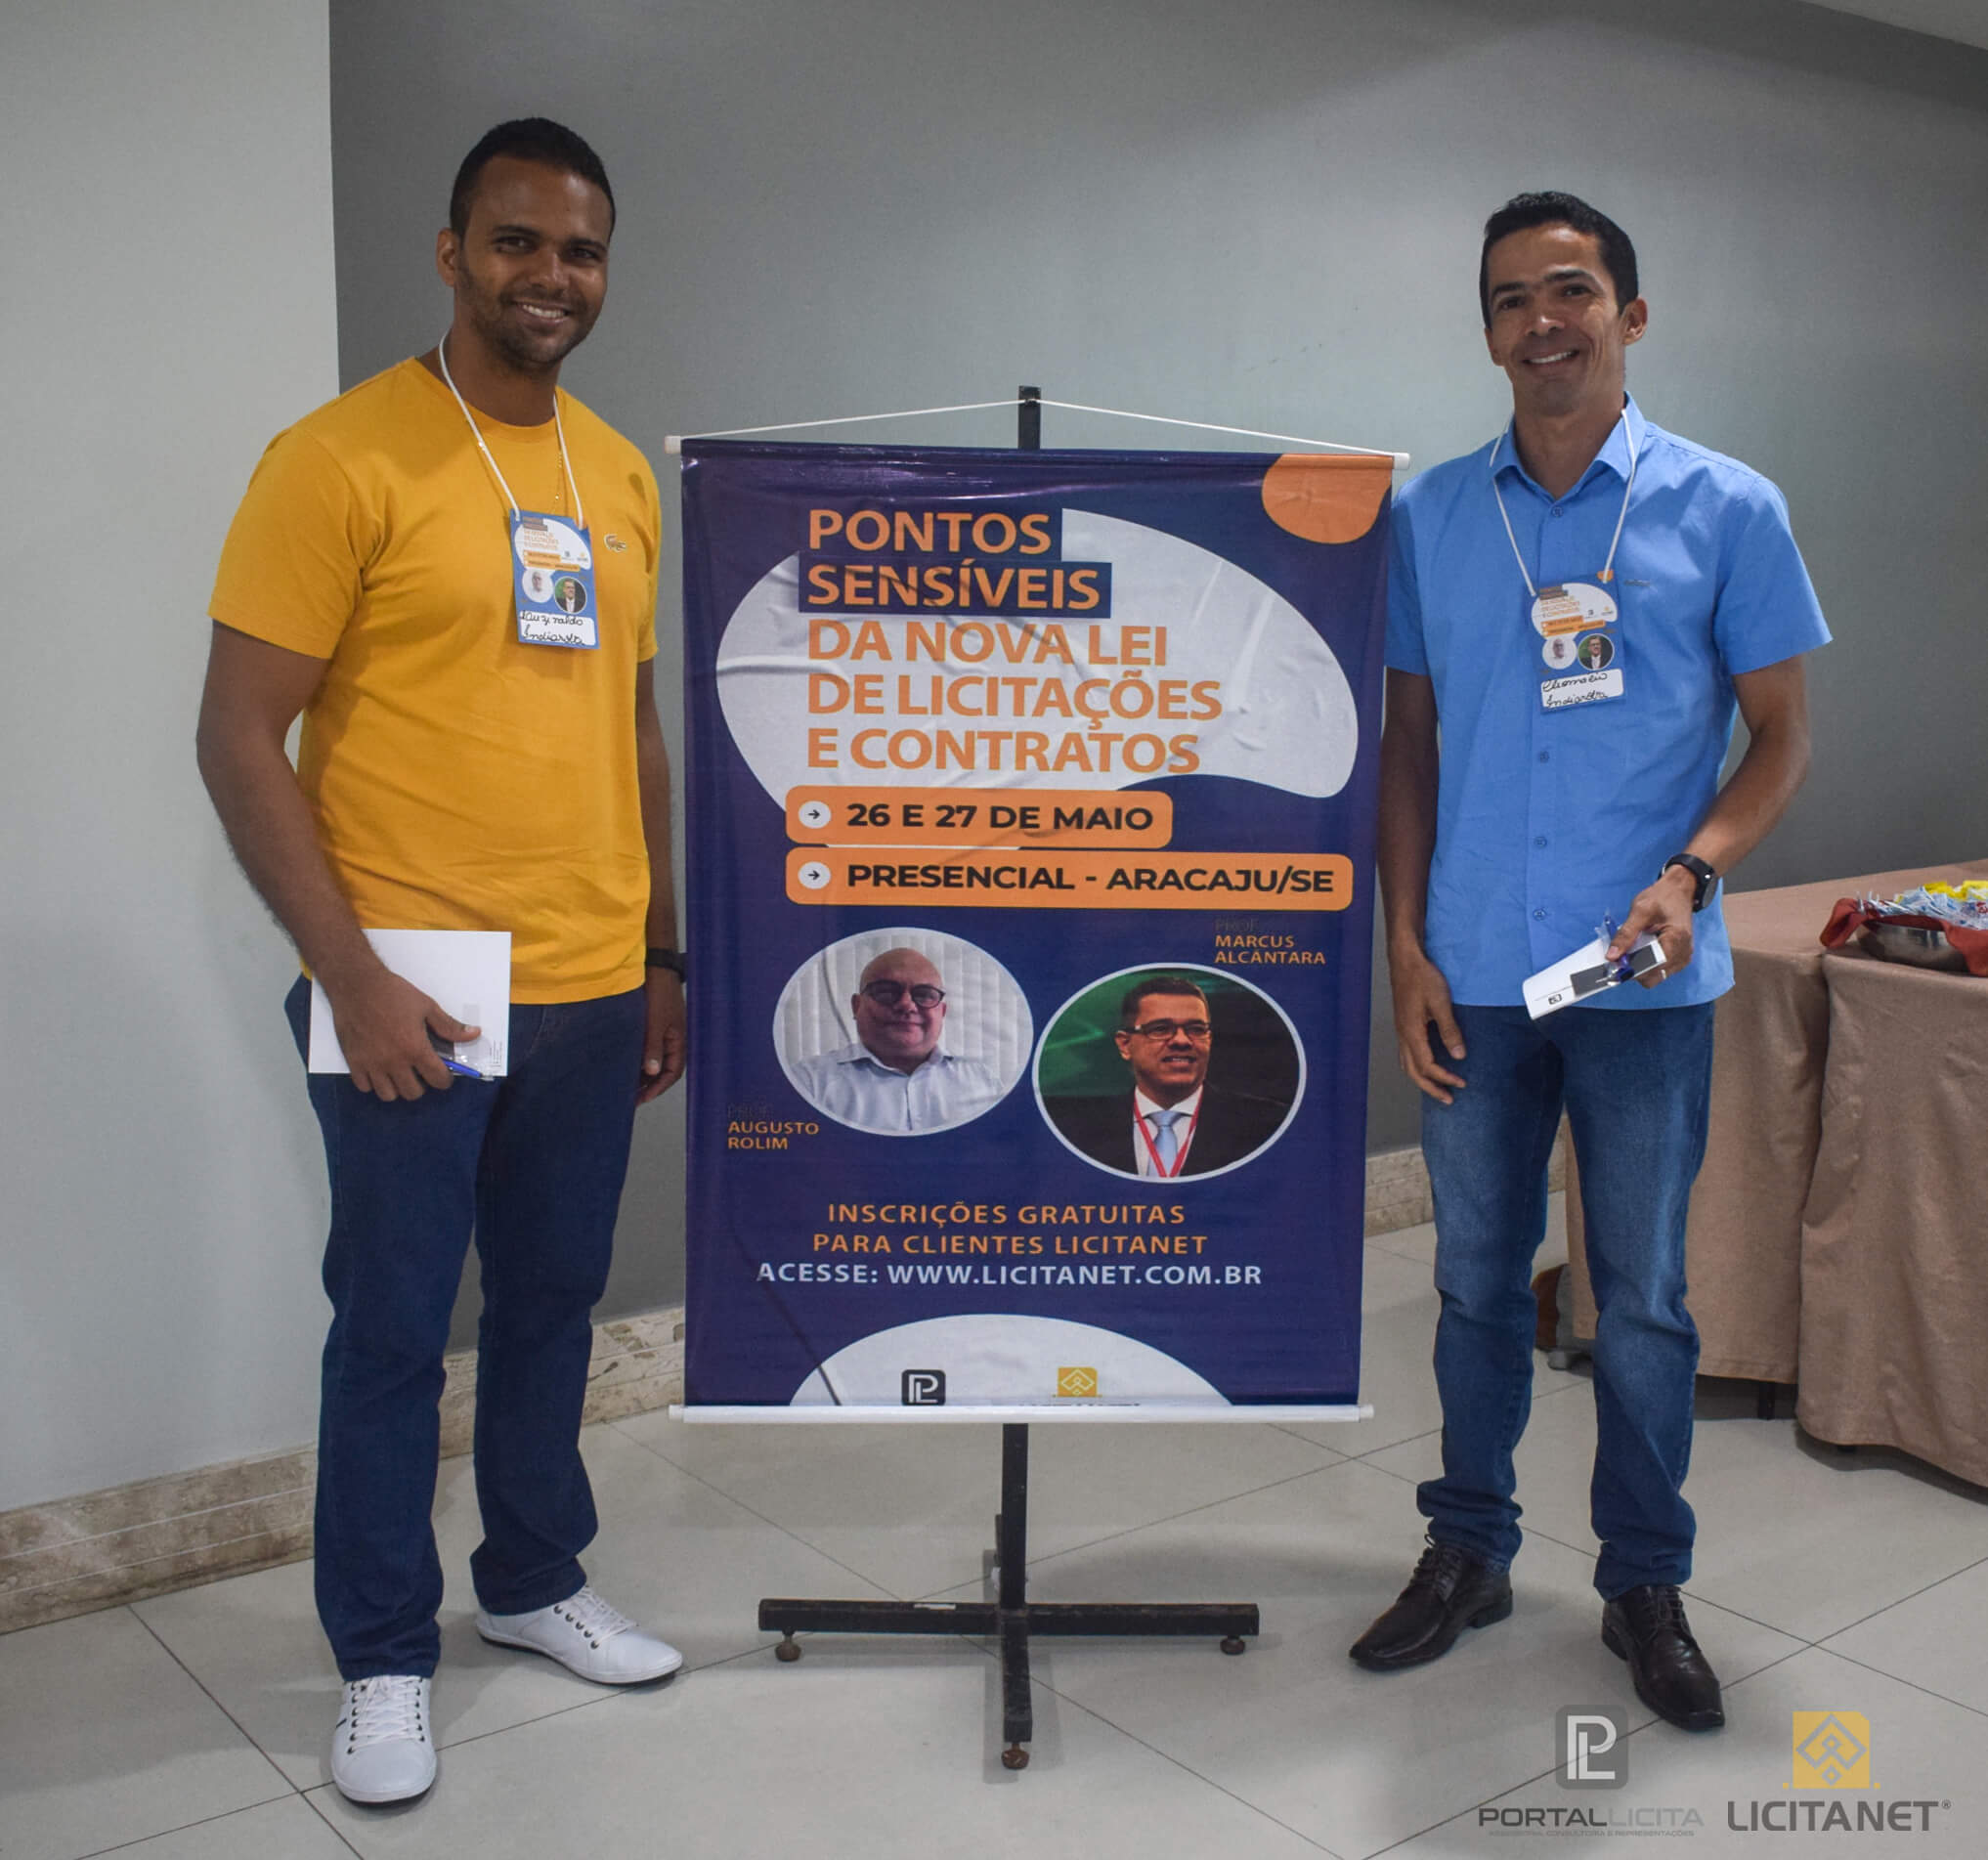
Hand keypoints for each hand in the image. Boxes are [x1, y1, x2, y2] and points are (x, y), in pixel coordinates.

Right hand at [328, 967, 478, 1100]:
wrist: (357, 985)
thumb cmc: (393, 993)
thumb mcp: (427, 1007)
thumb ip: (449, 1026)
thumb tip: (474, 1034)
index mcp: (415, 1049)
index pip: (437, 1079)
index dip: (445, 1080)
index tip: (443, 1074)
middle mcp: (394, 1062)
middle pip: (412, 1093)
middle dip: (422, 1085)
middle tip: (420, 1071)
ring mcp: (371, 1064)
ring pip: (388, 1095)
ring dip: (397, 1087)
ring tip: (400, 1073)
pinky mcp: (353, 1062)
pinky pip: (364, 1087)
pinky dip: (373, 1083)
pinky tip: (378, 1070)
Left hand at [638, 969, 685, 1102]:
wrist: (656, 966)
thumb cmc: (660, 992)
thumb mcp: (655, 1022)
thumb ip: (653, 1047)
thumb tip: (651, 1072)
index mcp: (678, 1040)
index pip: (673, 1073)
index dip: (658, 1088)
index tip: (642, 1099)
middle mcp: (672, 1038)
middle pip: (663, 1069)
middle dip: (648, 1084)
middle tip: (630, 1096)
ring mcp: (663, 1030)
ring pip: (654, 1058)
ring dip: (642, 1072)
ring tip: (625, 1082)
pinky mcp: (652, 1023)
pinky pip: (647, 1046)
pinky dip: (638, 1057)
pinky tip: (625, 1061)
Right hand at [1391, 946, 1466, 1103]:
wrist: (1405, 960)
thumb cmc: (1422, 977)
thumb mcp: (1440, 1004)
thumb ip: (1450, 1031)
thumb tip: (1458, 1055)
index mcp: (1411, 1033)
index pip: (1427, 1066)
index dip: (1444, 1078)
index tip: (1461, 1083)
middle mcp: (1403, 1035)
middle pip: (1413, 1072)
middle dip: (1431, 1088)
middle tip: (1448, 1099)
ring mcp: (1401, 1030)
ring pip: (1408, 1064)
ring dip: (1423, 1079)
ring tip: (1438, 1086)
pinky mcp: (1403, 1024)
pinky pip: (1407, 1053)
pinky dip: (1418, 1065)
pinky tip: (1428, 1062)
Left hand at [1608, 865, 1698, 986]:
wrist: (1678, 891)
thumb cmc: (1662, 897)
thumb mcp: (1639, 911)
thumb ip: (1625, 934)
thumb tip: (1612, 956)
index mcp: (1676, 940)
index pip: (1652, 969)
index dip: (1632, 969)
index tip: (1615, 963)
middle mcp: (1684, 952)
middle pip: (1653, 976)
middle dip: (1635, 968)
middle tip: (1623, 954)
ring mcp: (1683, 957)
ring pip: (1656, 975)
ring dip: (1641, 965)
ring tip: (1636, 946)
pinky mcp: (1679, 957)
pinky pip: (1660, 969)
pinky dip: (1648, 963)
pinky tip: (1643, 948)